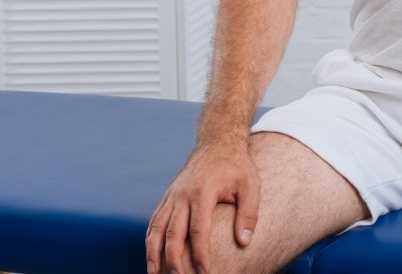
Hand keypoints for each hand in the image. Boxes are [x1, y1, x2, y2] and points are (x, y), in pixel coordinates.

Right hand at [146, 137, 260, 273]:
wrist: (218, 142)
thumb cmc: (237, 165)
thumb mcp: (250, 184)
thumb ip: (248, 213)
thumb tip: (244, 241)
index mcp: (202, 192)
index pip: (198, 230)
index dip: (200, 254)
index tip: (205, 272)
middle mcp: (182, 195)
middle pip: (172, 233)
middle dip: (174, 260)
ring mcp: (172, 195)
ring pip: (157, 228)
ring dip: (153, 253)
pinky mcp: (168, 196)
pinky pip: (155, 220)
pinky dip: (150, 239)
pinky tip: (152, 255)